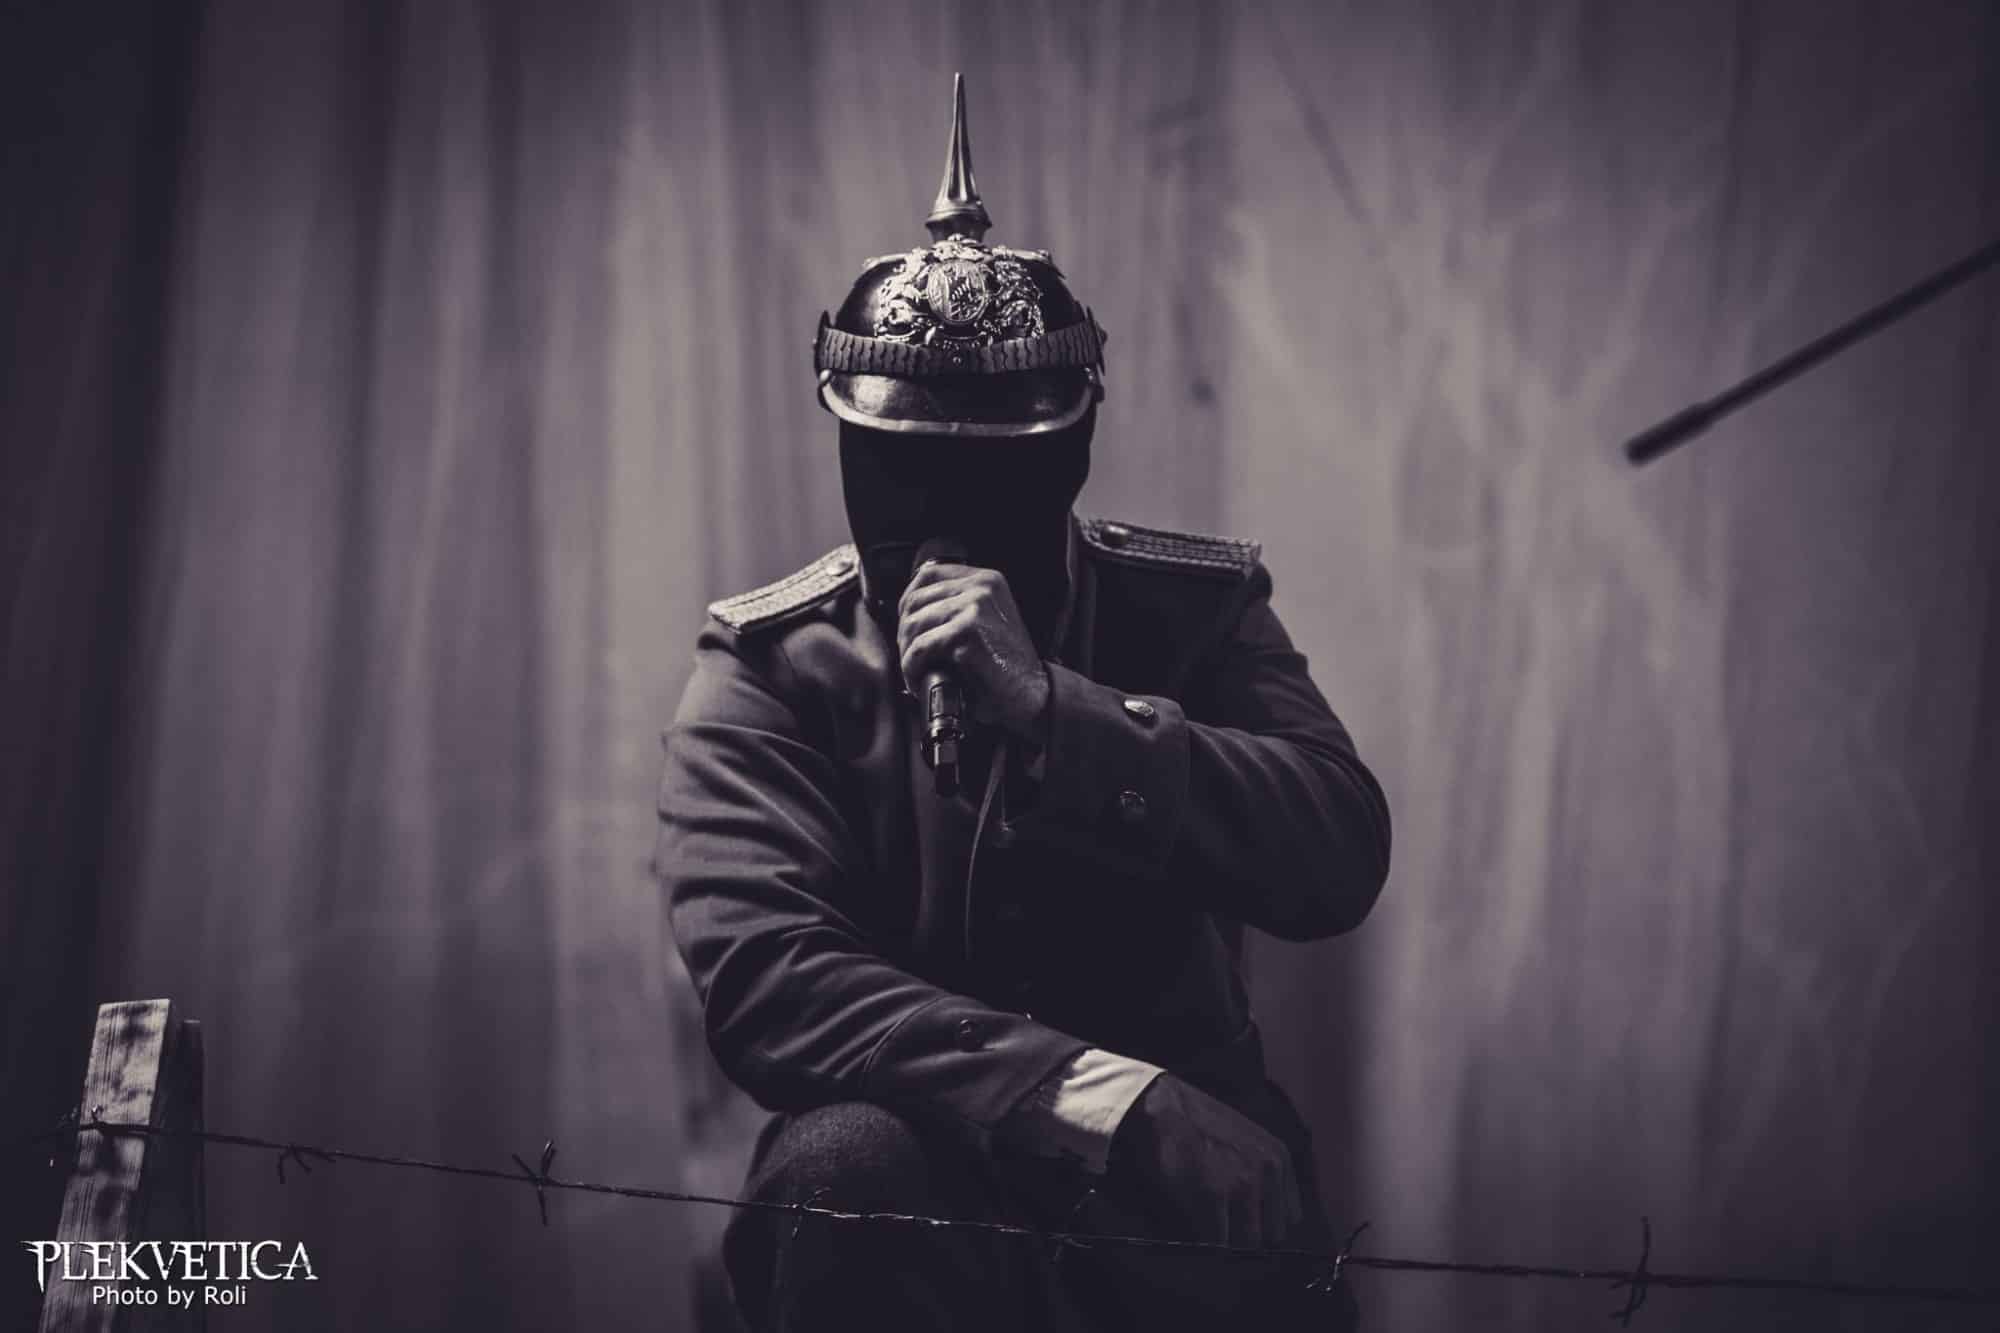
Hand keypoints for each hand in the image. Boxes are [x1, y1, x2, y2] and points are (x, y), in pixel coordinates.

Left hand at [897, 560, 1050, 738]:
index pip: (927, 576)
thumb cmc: (1006, 664)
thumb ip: (958, 604)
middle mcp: (981, 587)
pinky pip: (920, 649)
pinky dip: (911, 669)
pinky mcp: (966, 634)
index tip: (907, 629)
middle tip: (911, 658)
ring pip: (914, 625)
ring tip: (915, 672)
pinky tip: (918, 681)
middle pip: (915, 601)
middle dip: (905, 634)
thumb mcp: (987, 619)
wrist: (1032, 694)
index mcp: (986, 579)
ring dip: (907, 654)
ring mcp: (974, 608)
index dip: (908, 603)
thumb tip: (910, 611)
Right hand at [1105, 1074, 1301, 1248]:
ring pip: (1248, 1242)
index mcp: (1279, 1158)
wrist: (1162, 1107)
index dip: (1265, 1223)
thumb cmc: (1198, 1125)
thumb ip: (1264, 1174)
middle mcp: (1268, 1171)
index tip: (1245, 1223)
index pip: (1290, 1217)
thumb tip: (1266, 1217)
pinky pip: (1218, 1242)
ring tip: (1207, 1222)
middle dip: (1248, 1234)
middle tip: (1222, 1225)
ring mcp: (1242, 1184)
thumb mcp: (1248, 1140)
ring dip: (1229, 1240)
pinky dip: (1206, 1241)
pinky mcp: (1213, 1196)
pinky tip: (1193, 1221)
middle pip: (1272, 1234)